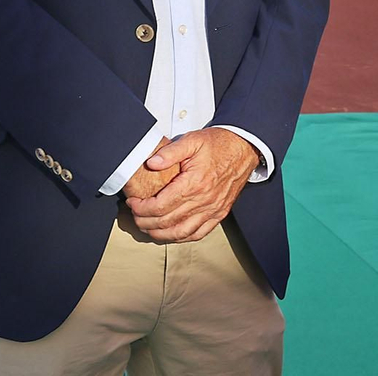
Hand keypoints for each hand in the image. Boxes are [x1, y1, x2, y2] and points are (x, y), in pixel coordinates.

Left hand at [123, 128, 259, 242]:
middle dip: (145, 222)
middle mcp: (204, 201)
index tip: (133, 203)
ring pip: (181, 233)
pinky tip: (171, 234)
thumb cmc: (218, 143)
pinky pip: (198, 233)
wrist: (244, 147)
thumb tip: (152, 163)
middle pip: (167, 222)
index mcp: (194, 183)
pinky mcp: (219, 213)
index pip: (160, 206)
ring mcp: (213, 209)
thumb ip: (170, 152)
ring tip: (148, 227)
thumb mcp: (192, 140)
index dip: (141, 208)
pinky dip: (181, 237)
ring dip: (160, 234)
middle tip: (135, 215)